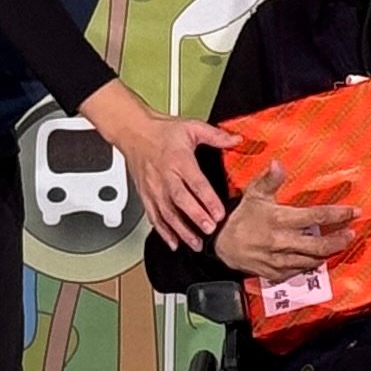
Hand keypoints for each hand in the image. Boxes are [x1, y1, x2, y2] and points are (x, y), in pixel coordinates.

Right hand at [89, 85, 230, 242]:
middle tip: (208, 230)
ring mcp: (154, 188)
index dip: (208, 199)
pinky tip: (173, 242)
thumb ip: (216, 135)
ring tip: (195, 243)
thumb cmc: (162, 131)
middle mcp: (165, 176)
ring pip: (166, 213)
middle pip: (180, 200)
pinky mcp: (146, 195)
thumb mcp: (192, 127)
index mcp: (179, 160)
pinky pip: (153, 216)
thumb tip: (237, 139)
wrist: (133, 132)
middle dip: (195, 217)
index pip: (195, 182)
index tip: (219, 213)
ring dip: (181, 230)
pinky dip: (162, 231)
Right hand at [213, 163, 357, 278]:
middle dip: (339, 240)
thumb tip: (277, 162)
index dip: (338, 214)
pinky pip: (301, 270)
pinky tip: (321, 256)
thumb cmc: (242, 218)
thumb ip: (269, 180)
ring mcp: (279, 260)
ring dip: (329, 252)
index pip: (315, 216)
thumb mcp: (254, 195)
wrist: (222, 247)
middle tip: (352, 233)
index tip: (355, 211)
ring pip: (312, 259)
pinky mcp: (277, 273)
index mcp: (279, 220)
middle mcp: (281, 242)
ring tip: (341, 243)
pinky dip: (313, 263)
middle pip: (319, 245)